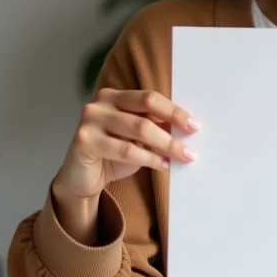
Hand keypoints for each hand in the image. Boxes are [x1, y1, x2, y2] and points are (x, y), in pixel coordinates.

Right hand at [53, 88, 199, 204]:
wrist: (81, 179)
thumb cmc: (112, 155)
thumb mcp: (137, 139)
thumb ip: (155, 128)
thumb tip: (186, 128)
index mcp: (115, 96)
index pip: (150, 98)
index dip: (174, 111)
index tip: (194, 126)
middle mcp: (100, 104)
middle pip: (146, 110)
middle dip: (173, 127)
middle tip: (191, 144)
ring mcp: (90, 121)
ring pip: (139, 130)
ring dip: (166, 145)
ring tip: (182, 156)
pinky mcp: (84, 141)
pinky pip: (125, 150)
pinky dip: (149, 158)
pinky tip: (162, 165)